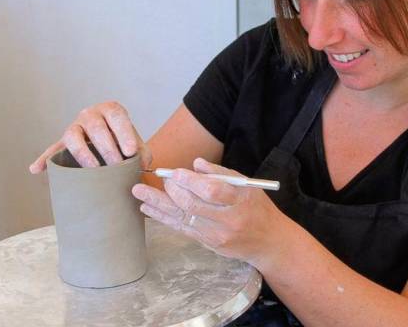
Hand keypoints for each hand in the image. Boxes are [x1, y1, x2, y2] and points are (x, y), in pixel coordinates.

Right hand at [29, 101, 151, 172]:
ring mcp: (75, 127)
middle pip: (96, 127)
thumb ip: (141, 153)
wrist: (112, 143)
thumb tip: (139, 165)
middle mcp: (91, 114)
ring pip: (73, 136)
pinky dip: (45, 159)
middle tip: (115, 166)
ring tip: (94, 169)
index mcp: (111, 110)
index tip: (131, 152)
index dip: (124, 133)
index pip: (116, 116)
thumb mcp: (137, 145)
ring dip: (83, 153)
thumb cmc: (125, 143)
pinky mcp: (63, 143)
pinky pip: (52, 149)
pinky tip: (36, 169)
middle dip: (106, 148)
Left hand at [131, 157, 289, 266]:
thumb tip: (195, 164)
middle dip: (171, 191)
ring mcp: (217, 235)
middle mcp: (228, 220)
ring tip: (139, 193)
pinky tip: (149, 209)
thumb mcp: (247, 186)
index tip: (175, 172)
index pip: (211, 190)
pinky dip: (164, 218)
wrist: (268, 243)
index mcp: (240, 201)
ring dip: (158, 205)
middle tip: (159, 179)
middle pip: (193, 205)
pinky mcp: (209, 244)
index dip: (190, 181)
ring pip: (182, 217)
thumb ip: (221, 174)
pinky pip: (182, 228)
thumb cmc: (257, 208)